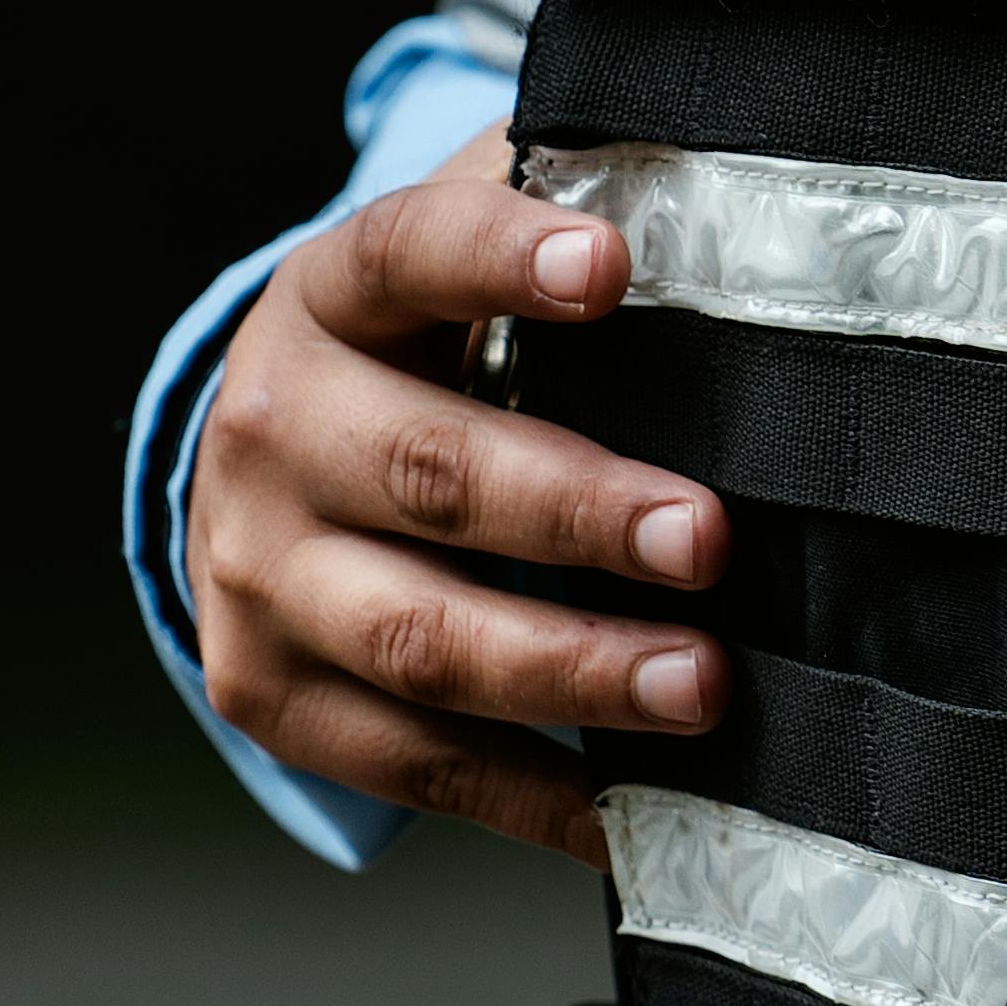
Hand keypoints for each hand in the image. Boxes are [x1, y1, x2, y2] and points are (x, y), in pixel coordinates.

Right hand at [185, 126, 728, 861]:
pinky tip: (632, 811)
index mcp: (335, 295)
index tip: (612, 267)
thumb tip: (749, 194)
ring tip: (699, 683)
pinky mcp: (270, 691)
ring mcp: (257, 574)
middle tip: (706, 537)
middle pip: (428, 472)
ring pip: (418, 636)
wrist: (265, 450)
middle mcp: (273, 431)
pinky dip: (531, 795)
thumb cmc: (429, 338)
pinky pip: (410, 761)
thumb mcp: (476, 249)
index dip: (504, 256)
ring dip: (569, 670)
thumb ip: (583, 203)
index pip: (412, 252)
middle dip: (578, 511)